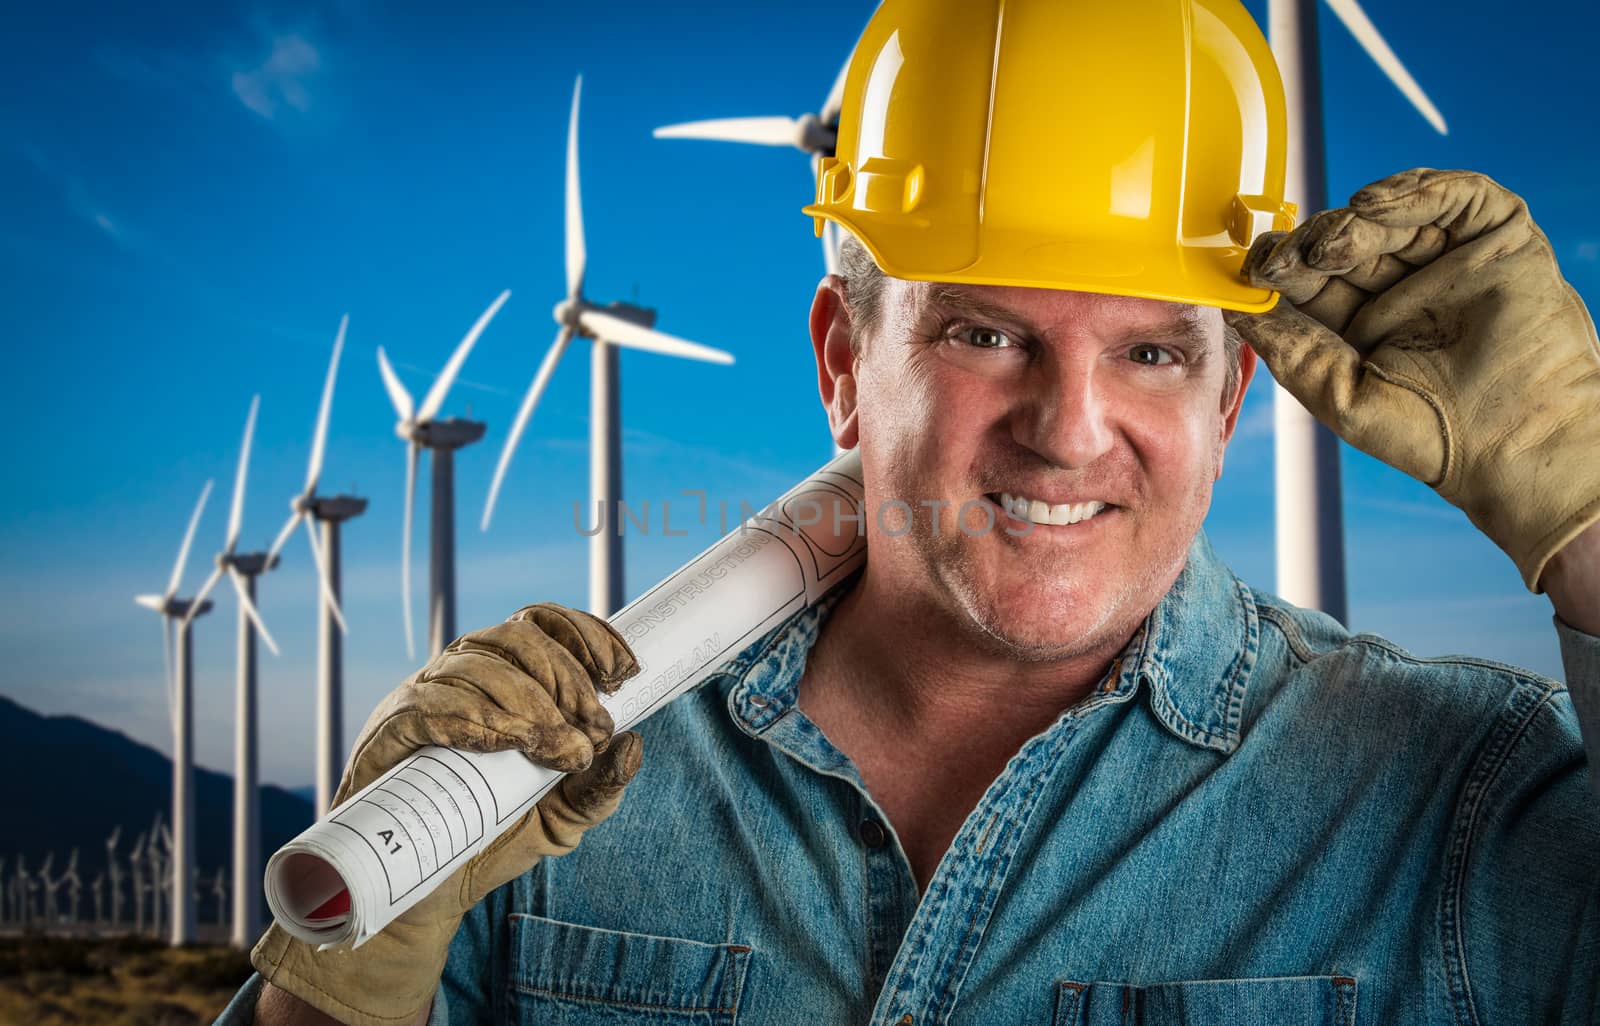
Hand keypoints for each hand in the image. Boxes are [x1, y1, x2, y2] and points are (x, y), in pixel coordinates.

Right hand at [251, 603, 642, 1025]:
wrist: (430, 893)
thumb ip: (599, 787)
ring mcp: (422, 700)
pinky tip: (500, 742)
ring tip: (553, 750)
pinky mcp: (387, 736)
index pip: (544, 624)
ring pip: (476, 668)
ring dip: (527, 705)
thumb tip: (634, 744)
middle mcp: (463, 674)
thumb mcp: (562, 818)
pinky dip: (470, 719)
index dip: (585, 635)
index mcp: (506, 677)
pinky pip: (426, 708)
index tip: (622, 675)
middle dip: (566, 679)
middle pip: (517, 638)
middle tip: (589, 733)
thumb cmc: (496, 838)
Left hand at [1224, 168, 1599, 591]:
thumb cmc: (1431, 436)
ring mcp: (1452, 260)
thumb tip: (1234, 310)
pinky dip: (1414, 189)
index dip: (1282, 265)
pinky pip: (1457, 195)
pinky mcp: (1500, 239)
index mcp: (1364, 323)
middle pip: (1347, 241)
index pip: (1313, 279)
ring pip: (1394, 214)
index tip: (1254, 266)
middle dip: (1312, 241)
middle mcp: (1405, 287)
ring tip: (1330, 241)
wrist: (1513, 445)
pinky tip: (1372, 205)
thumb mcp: (1342, 394)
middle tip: (1288, 254)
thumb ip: (1291, 350)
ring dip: (1352, 219)